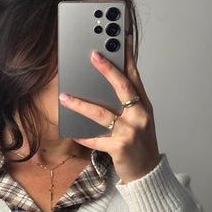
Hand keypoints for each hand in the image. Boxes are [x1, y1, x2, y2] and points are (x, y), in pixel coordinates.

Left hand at [59, 36, 160, 182]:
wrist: (147, 172)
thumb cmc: (140, 143)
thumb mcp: (140, 119)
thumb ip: (127, 102)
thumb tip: (105, 84)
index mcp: (144, 106)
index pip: (135, 76)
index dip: (128, 56)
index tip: (119, 39)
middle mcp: (139, 116)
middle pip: (122, 87)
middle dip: (107, 70)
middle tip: (92, 55)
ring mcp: (130, 132)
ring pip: (102, 113)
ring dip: (80, 104)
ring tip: (64, 97)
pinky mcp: (120, 148)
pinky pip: (96, 140)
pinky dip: (83, 136)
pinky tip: (72, 132)